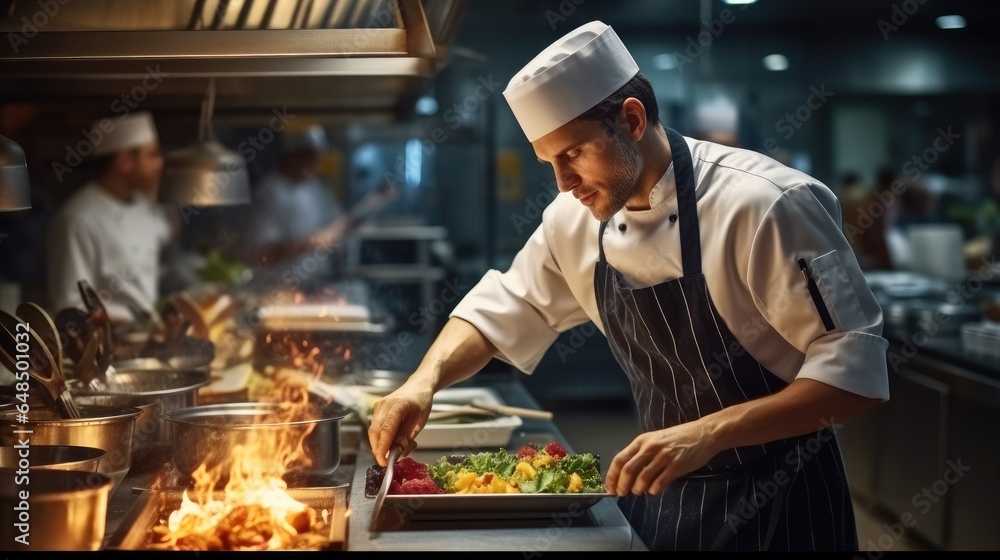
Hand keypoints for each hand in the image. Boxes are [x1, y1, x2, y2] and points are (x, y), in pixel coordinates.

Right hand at [367, 378, 434, 466]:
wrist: (418, 387)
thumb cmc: (421, 403)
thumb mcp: (419, 422)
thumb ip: (406, 437)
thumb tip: (396, 453)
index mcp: (397, 405)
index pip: (386, 430)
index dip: (383, 448)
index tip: (384, 462)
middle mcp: (384, 405)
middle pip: (375, 432)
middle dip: (379, 449)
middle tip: (387, 462)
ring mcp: (378, 406)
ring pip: (373, 431)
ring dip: (380, 444)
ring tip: (395, 449)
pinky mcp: (376, 409)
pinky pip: (375, 427)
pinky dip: (381, 438)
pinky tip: (393, 440)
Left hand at [605, 420, 720, 495]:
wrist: (704, 433)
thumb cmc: (680, 437)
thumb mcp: (656, 439)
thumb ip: (642, 453)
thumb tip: (627, 474)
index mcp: (642, 440)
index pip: (619, 459)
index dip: (612, 475)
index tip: (609, 486)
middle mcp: (650, 447)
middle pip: (628, 470)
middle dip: (622, 485)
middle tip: (621, 493)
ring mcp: (663, 457)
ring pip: (642, 479)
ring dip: (637, 490)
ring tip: (639, 491)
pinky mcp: (676, 466)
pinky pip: (658, 484)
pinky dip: (653, 491)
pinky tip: (654, 490)